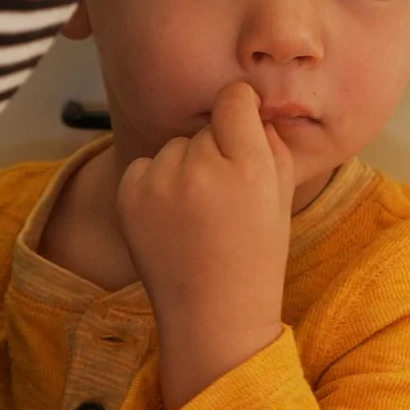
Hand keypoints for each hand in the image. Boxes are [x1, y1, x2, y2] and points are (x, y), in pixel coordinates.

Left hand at [116, 82, 295, 409]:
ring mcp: (159, 181)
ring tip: (197, 214)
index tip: (243, 125)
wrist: (213, 312)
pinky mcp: (128, 194)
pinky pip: (145, 166)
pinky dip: (156, 184)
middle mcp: (199, 167)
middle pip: (204, 126)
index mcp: (248, 165)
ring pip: (173, 146)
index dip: (241, 109)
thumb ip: (269, 139)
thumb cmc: (255, 251)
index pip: (235, 97)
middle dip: (215, 148)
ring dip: (183, 166)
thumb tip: (244, 99)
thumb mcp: (281, 193)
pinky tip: (172, 220)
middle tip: (224, 196)